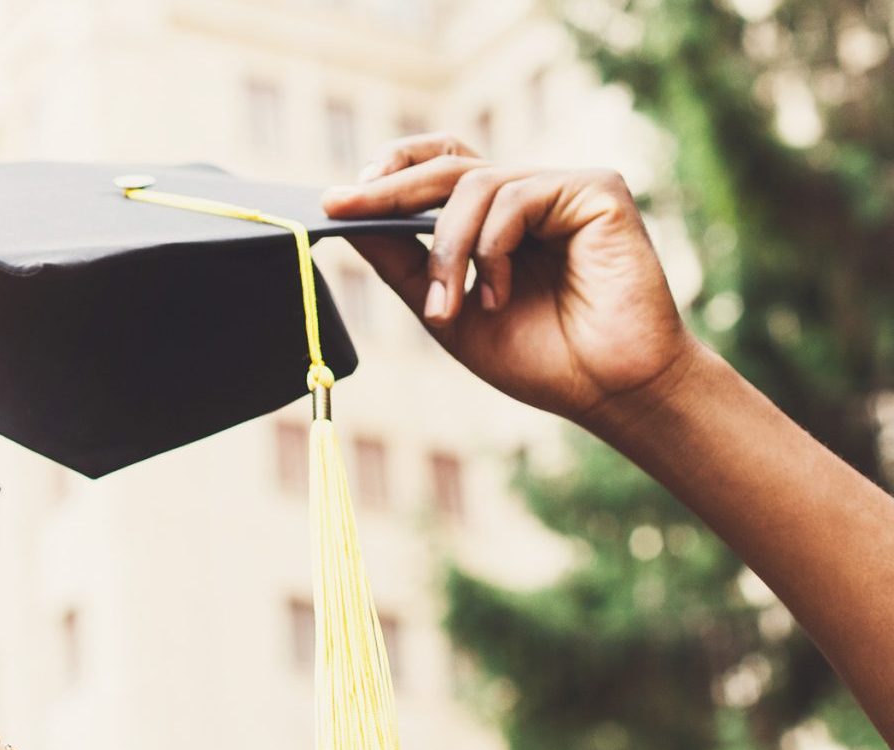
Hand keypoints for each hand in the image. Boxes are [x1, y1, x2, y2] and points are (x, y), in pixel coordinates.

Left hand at [321, 133, 709, 435]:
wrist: (606, 390)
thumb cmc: (537, 357)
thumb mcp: (444, 310)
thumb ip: (401, 263)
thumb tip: (345, 214)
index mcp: (496, 218)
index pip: (438, 165)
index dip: (391, 170)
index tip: (337, 200)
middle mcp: (529, 194)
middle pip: (446, 165)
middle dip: (387, 192)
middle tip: (343, 207)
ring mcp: (564, 187)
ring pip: (474, 184)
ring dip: (447, 249)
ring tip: (450, 307)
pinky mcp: (597, 190)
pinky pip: (517, 196)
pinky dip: (492, 247)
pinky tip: (499, 293)